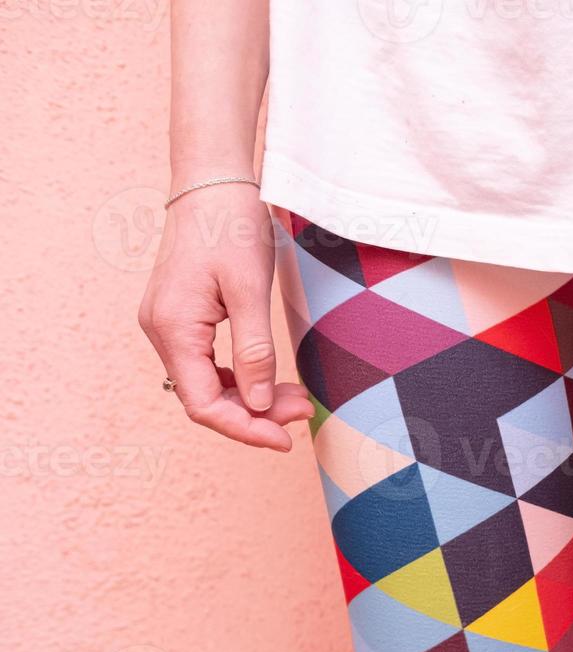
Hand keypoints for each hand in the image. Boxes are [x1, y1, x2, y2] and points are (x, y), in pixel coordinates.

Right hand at [137, 185, 312, 449]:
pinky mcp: (182, 318)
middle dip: (255, 414)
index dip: (244, 429)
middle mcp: (161, 331)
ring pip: (208, 384)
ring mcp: (169, 325)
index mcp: (172, 328)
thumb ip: (254, 351)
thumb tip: (257, 405)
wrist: (212, 183)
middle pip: (205, 398)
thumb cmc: (231, 227)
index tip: (286, 440)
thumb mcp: (250, 290)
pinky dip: (241, 378)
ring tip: (298, 399)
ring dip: (251, 398)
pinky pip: (208, 364)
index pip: (202, 404)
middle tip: (304, 412)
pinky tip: (272, 381)